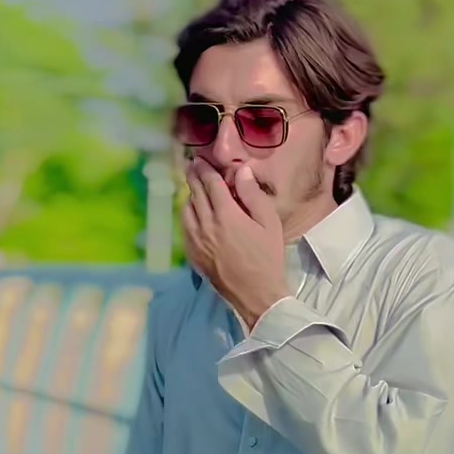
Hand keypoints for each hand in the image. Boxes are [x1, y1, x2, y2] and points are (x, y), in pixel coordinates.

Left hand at [182, 160, 287, 329]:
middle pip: (194, 194)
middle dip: (193, 177)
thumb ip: (252, 195)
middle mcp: (205, 225)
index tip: (200, 159)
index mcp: (226, 214)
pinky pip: (185, 228)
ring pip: (186, 210)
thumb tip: (241, 171)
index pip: (210, 184)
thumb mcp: (268, 222)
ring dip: (190, 196)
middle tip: (191, 166)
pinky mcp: (193, 254)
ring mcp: (196, 241)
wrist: (256, 294)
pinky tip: (195, 214)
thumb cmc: (267, 257)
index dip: (205, 169)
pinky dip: (188, 216)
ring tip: (195, 189)